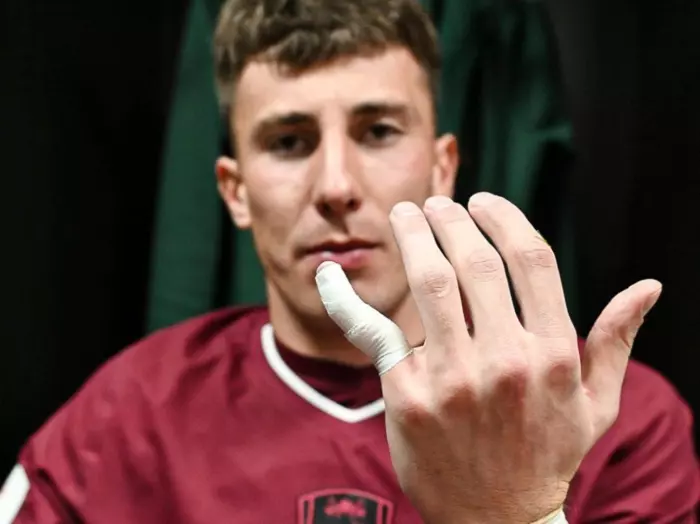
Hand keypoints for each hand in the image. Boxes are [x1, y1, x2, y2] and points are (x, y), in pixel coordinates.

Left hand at [316, 193, 661, 523]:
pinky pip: (374, 330)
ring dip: (414, 236)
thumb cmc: (546, 455)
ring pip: (430, 281)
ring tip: (407, 215)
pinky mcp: (407, 395)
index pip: (531, 260)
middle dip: (452, 219)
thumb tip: (647, 287)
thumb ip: (616, 342)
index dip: (503, 218)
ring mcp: (453, 378)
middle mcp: (506, 360)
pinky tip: (329, 274)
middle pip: (475, 262)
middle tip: (437, 204)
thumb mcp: (596, 405)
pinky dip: (345, 298)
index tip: (482, 201)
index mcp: (554, 354)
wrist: (497, 521)